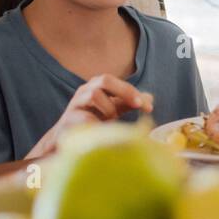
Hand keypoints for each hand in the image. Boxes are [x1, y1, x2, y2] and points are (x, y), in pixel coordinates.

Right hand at [28, 75, 151, 159]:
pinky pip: (86, 118)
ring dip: (109, 110)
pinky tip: (103, 130)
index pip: (116, 82)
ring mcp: (75, 104)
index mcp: (97, 86)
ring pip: (94, 95)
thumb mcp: (114, 109)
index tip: (148, 107)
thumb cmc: (94, 119)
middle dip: (124, 91)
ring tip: (111, 121)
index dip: (133, 91)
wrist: (68, 138)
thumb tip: (150, 98)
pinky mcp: (69, 119)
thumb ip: (129, 103)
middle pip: (104, 80)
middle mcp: (85, 90)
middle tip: (137, 105)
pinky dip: (99, 125)